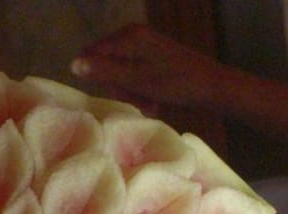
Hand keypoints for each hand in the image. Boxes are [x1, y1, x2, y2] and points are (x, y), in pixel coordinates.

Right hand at [71, 24, 237, 115]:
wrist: (214, 89)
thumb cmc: (177, 84)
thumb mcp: (136, 80)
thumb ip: (104, 71)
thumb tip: (73, 64)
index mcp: (128, 36)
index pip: (91, 56)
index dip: (97, 78)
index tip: (115, 93)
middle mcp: (134, 37)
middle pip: (105, 67)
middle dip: (119, 88)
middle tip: (138, 100)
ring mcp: (145, 49)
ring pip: (120, 77)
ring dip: (132, 95)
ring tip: (150, 103)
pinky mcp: (153, 62)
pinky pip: (134, 80)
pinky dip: (142, 93)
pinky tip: (156, 102)